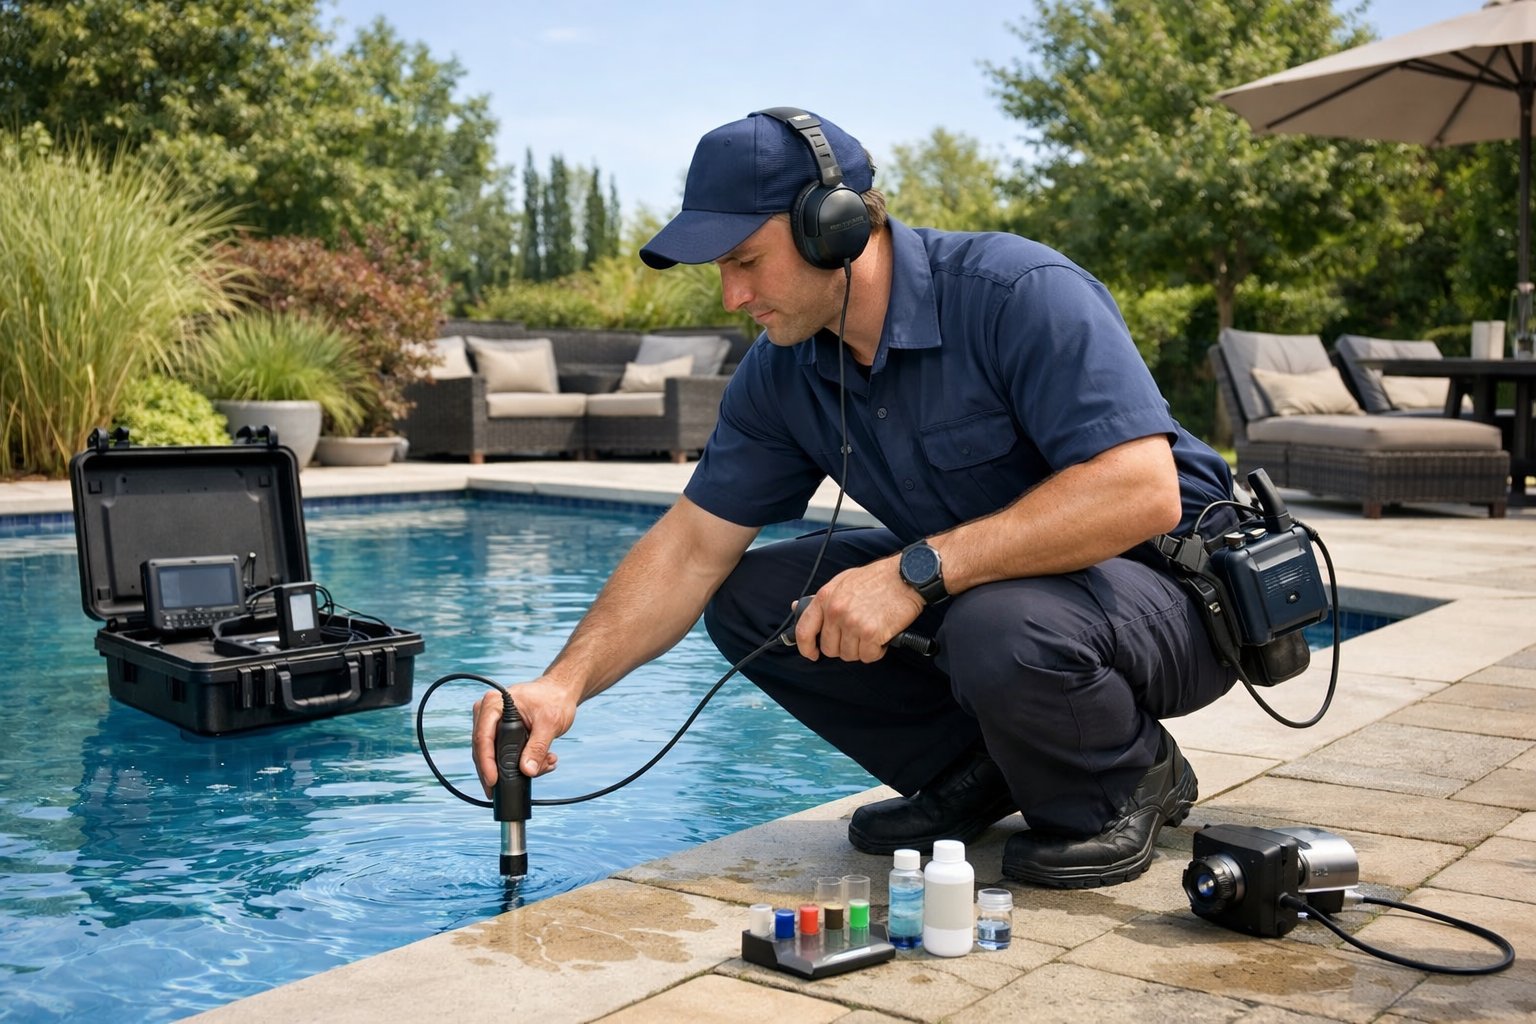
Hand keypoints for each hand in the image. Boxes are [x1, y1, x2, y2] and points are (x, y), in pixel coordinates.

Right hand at [471, 677, 575, 795]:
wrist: (560, 692)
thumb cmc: (554, 699)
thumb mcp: (550, 723)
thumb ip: (538, 747)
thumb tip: (527, 771)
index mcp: (494, 703)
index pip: (483, 738)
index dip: (486, 763)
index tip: (493, 782)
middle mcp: (487, 713)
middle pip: (484, 750)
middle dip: (501, 771)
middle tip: (514, 786)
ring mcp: (491, 724)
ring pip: (493, 756)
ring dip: (516, 769)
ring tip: (544, 766)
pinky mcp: (499, 734)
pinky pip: (502, 755)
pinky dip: (520, 764)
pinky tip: (542, 763)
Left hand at [790, 557, 924, 662]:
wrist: (907, 575)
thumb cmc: (878, 578)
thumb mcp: (843, 580)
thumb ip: (823, 598)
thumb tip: (799, 607)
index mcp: (826, 597)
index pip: (804, 630)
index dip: (806, 647)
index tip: (812, 653)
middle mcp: (836, 611)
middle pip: (830, 648)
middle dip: (843, 647)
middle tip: (857, 636)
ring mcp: (853, 623)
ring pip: (849, 655)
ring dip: (861, 649)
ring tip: (872, 632)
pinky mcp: (872, 634)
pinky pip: (869, 656)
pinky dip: (877, 651)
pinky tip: (882, 637)